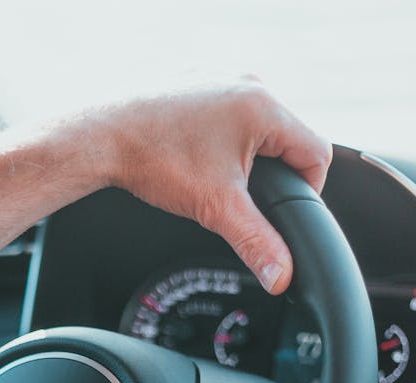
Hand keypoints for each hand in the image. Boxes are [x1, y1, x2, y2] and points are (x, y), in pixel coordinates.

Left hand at [91, 77, 331, 294]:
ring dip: (242, 152)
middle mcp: (245, 82)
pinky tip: (190, 153)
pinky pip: (221, 108)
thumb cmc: (153, 160)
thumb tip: (281, 274)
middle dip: (270, 171)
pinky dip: (214, 133)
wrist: (99, 135)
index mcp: (264, 107)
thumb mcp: (216, 208)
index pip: (316, 152)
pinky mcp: (192, 77)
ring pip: (252, 122)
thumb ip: (256, 242)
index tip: (279, 209)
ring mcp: (217, 75)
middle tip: (238, 195)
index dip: (306, 189)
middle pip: (285, 136)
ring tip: (210, 174)